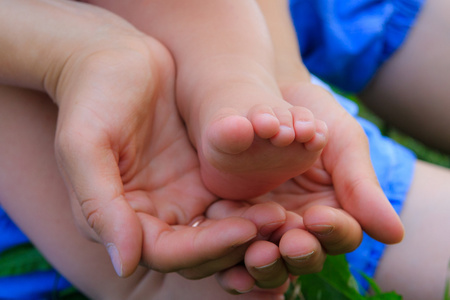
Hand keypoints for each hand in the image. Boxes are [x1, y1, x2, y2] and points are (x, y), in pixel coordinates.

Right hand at [43, 1, 288, 278]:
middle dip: (237, 241)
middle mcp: (153, 215)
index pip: (166, 252)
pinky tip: (279, 194)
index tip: (245, 230)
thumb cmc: (92, 98)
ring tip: (285, 213)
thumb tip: (123, 264)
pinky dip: (252, 203)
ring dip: (252, 226)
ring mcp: (181, 196)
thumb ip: (99, 206)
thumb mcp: (83, 146)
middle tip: (277, 221)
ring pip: (221, 228)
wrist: (116, 59)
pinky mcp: (202, 175)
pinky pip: (231, 198)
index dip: (206, 248)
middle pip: (200, 249)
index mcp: (120, 217)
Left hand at [208, 80, 403, 291]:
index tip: (318, 217)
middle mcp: (301, 224)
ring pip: (269, 256)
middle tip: (288, 243)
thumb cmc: (312, 113)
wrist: (267, 92)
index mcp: (334, 211)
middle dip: (298, 253)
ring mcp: (266, 223)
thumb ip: (362, 187)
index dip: (333, 231)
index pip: (340, 234)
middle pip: (304, 255)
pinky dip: (231, 248)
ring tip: (256, 252)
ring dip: (264, 261)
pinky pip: (233, 241)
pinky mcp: (234, 216)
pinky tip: (226, 247)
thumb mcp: (342, 143)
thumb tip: (395, 234)